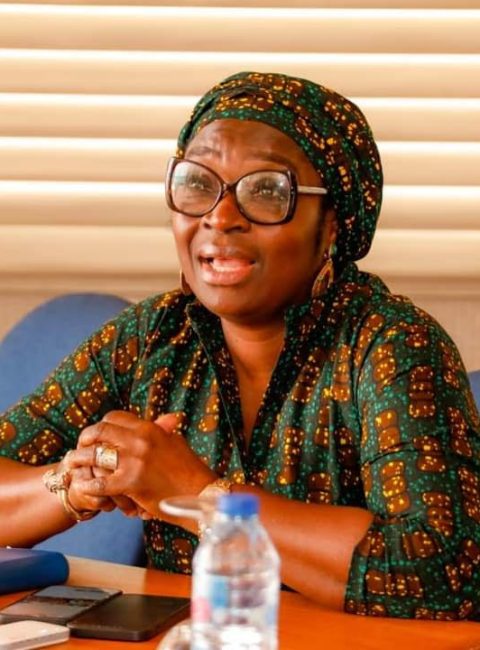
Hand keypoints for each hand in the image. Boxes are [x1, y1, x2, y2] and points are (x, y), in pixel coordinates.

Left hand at [65, 410, 215, 518]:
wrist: (201, 494)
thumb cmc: (190, 471)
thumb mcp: (176, 443)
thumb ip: (163, 431)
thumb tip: (164, 419)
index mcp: (149, 428)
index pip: (115, 418)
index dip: (101, 424)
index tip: (96, 433)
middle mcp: (140, 440)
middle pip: (101, 431)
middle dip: (86, 437)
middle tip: (80, 445)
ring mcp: (134, 461)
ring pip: (96, 455)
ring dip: (80, 458)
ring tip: (72, 463)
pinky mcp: (131, 483)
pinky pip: (100, 483)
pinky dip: (89, 485)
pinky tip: (84, 487)